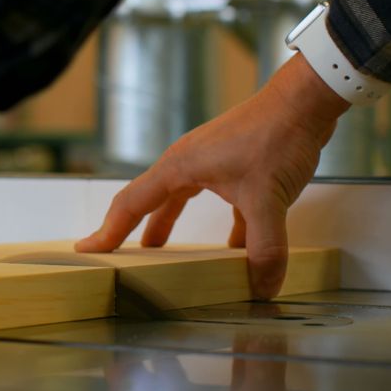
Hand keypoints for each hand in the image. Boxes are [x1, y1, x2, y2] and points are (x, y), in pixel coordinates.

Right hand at [76, 54, 349, 297]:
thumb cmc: (275, 137)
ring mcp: (211, 163)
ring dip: (170, 227)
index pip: (131, 204)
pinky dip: (223, 228)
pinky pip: (218, 201)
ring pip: (181, 201)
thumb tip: (264, 287)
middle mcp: (187, 164)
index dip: (108, 231)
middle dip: (132, 231)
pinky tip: (236, 250)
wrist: (305, 102)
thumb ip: (264, 247)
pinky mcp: (236, 165)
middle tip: (117, 256)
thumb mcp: (266, 198)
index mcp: (178, 167)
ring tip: (165, 255)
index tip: (86, 250)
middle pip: (149, 202)